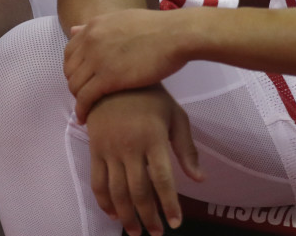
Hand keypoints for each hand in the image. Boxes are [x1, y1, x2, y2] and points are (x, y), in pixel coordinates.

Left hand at [65, 8, 187, 121]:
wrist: (175, 34)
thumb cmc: (157, 28)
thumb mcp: (121, 19)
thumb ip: (98, 27)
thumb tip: (74, 29)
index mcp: (93, 26)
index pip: (69, 52)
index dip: (73, 69)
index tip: (82, 80)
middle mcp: (90, 40)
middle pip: (69, 70)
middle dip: (75, 84)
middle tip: (84, 96)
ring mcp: (98, 58)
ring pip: (74, 85)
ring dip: (77, 99)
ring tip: (86, 108)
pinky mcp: (109, 77)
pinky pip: (85, 98)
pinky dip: (81, 110)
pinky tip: (84, 119)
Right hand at [86, 88, 203, 235]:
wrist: (113, 76)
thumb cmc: (150, 95)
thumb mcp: (175, 115)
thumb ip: (187, 149)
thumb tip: (200, 179)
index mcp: (153, 138)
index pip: (162, 180)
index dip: (169, 204)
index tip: (175, 223)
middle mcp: (130, 146)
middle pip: (138, 191)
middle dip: (148, 217)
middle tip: (156, 233)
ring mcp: (109, 149)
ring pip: (117, 191)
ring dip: (126, 216)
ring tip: (135, 231)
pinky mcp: (95, 148)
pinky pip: (97, 181)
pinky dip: (104, 201)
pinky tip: (113, 213)